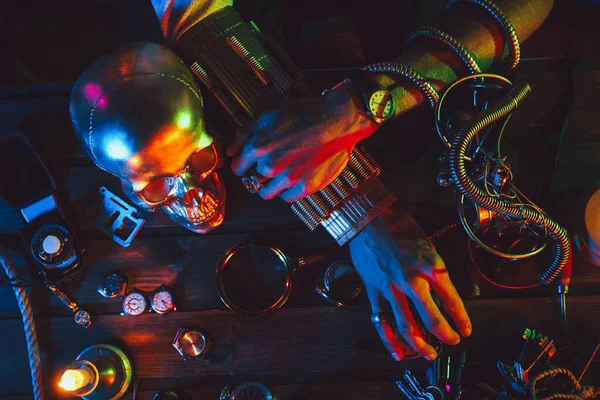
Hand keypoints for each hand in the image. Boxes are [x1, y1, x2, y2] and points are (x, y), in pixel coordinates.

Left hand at [226, 80, 376, 201]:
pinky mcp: (306, 187)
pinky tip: (295, 177)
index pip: (237, 167)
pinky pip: (287, 198)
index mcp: (258, 147)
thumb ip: (245, 133)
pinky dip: (289, 190)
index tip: (248, 164)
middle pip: (252, 180)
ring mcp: (288, 178)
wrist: (338, 120)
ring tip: (283, 171)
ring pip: (268, 192)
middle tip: (273, 163)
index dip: (242, 164)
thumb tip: (230, 151)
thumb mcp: (269, 114)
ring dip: (271, 184)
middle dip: (258, 173)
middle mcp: (270, 166)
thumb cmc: (305, 114)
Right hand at [349, 208, 470, 360]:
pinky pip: (382, 321)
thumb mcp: (427, 245)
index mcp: (430, 266)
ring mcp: (391, 288)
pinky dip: (389, 340)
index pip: (452, 301)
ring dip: (420, 345)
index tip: (466, 330)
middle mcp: (412, 280)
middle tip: (452, 342)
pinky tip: (398, 354)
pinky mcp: (374, 292)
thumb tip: (440, 294)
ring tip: (430, 354)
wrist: (369, 220)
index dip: (461, 320)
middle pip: (432, 319)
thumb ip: (434, 270)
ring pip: (407, 326)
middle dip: (445, 335)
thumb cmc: (400, 228)